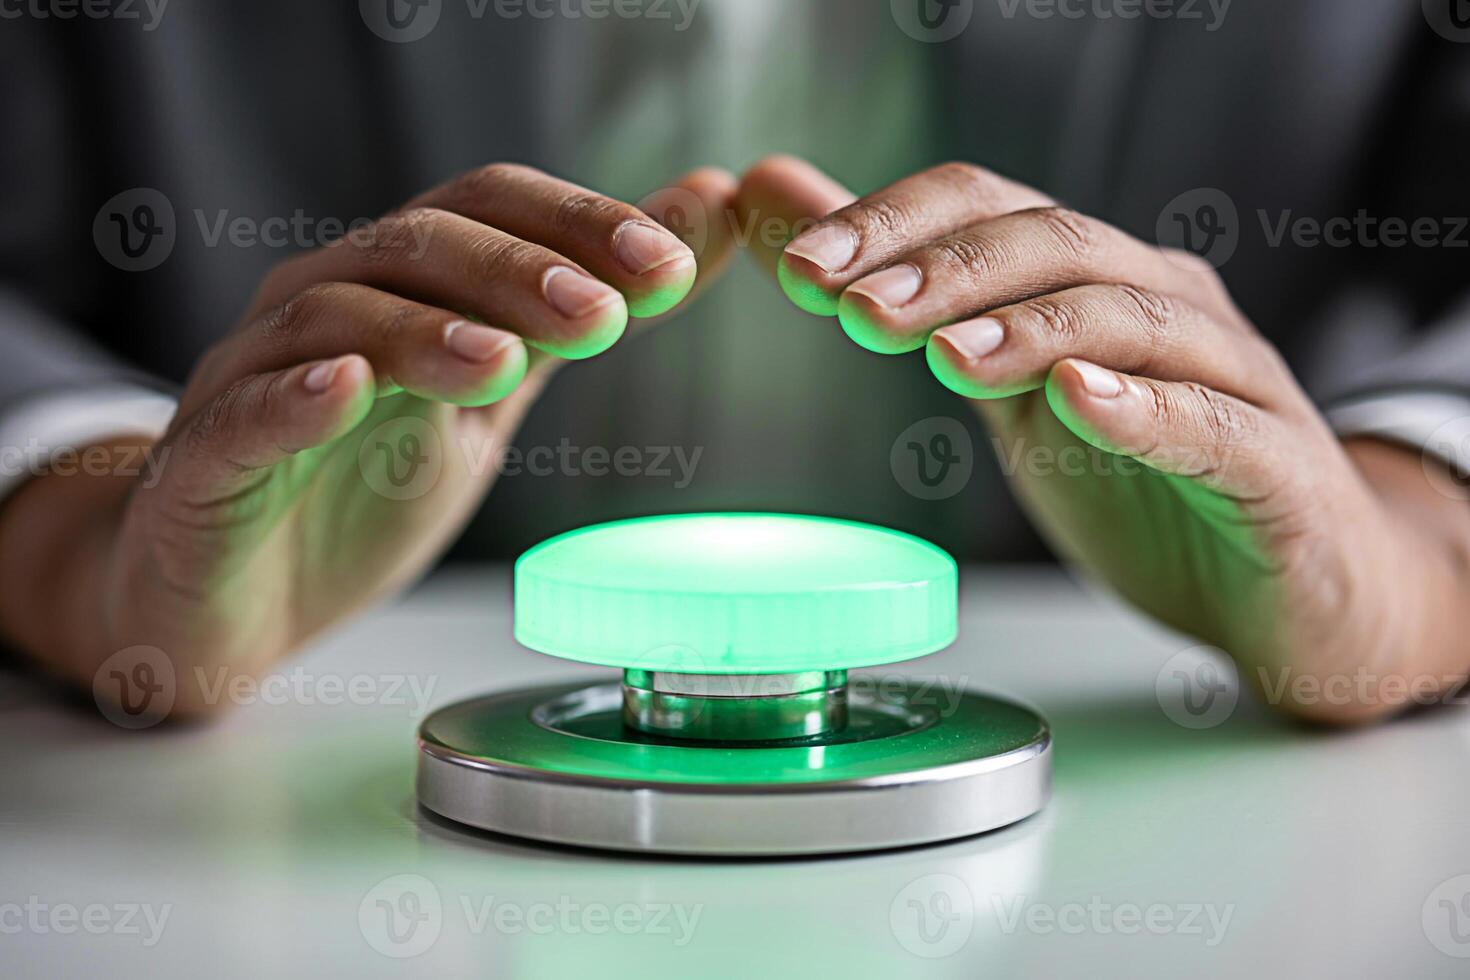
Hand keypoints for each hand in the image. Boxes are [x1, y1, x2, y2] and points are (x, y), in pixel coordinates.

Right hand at [0, 164, 737, 715]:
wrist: (230, 599)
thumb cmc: (357, 488)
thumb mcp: (490, 402)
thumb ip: (574, 321)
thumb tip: (697, 225)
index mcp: (401, 284)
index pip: (487, 210)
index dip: (577, 224)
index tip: (671, 266)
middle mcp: (326, 305)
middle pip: (419, 244)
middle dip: (521, 273)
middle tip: (605, 315)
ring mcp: (255, 375)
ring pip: (335, 315)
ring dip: (426, 330)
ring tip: (502, 363)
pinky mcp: (204, 461)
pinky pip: (243, 413)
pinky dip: (295, 395)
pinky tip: (348, 390)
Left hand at [739, 156, 1469, 722]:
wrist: (1296, 587)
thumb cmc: (1152, 487)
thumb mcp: (1010, 394)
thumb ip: (918, 311)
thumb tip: (797, 232)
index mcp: (1097, 280)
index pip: (993, 207)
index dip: (894, 224)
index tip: (799, 263)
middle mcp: (1167, 305)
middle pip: (1056, 243)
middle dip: (943, 269)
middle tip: (852, 308)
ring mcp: (1230, 378)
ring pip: (1130, 317)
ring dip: (1028, 327)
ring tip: (946, 356)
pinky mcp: (1275, 466)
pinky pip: (1210, 422)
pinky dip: (1141, 406)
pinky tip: (1076, 400)